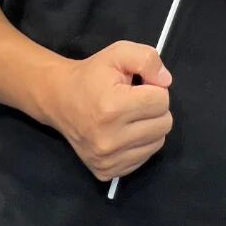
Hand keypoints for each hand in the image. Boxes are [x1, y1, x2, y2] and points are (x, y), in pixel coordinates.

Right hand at [46, 42, 172, 181]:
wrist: (60, 99)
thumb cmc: (91, 75)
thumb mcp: (118, 53)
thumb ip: (147, 59)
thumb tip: (166, 81)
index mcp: (112, 108)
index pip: (162, 100)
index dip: (153, 88)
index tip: (138, 86)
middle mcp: (109, 139)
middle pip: (164, 124)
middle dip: (154, 108)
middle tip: (134, 101)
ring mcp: (107, 159)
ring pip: (157, 143)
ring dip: (149, 127)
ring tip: (129, 116)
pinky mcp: (107, 172)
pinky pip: (144, 157)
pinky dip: (140, 143)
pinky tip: (123, 132)